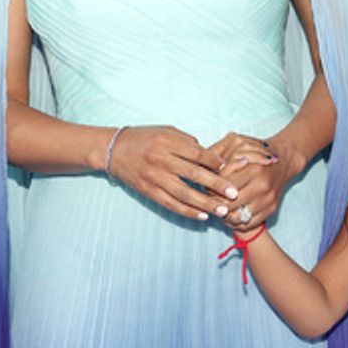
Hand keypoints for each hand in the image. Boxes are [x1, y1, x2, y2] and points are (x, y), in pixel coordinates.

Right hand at [107, 126, 237, 220]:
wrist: (113, 150)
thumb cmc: (144, 138)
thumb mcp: (165, 131)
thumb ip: (187, 142)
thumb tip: (210, 157)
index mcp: (166, 142)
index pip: (197, 153)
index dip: (214, 162)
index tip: (227, 168)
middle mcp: (161, 160)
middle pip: (194, 174)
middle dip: (216, 185)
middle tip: (233, 193)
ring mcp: (154, 178)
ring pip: (184, 194)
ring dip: (205, 204)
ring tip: (222, 210)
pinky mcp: (149, 191)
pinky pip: (171, 204)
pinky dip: (187, 211)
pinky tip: (202, 216)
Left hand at [206, 132, 297, 229]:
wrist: (284, 160)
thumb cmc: (256, 151)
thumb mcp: (237, 143)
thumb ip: (218, 153)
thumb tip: (200, 167)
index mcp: (254, 169)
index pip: (224, 186)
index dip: (210, 189)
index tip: (205, 188)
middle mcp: (262, 186)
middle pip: (229, 204)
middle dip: (215, 205)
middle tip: (208, 202)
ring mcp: (268, 200)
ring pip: (238, 217)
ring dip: (225, 216)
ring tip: (218, 210)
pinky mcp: (272, 209)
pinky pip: (249, 223)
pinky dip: (237, 223)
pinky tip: (230, 216)